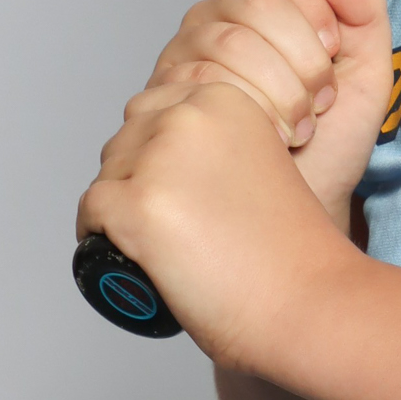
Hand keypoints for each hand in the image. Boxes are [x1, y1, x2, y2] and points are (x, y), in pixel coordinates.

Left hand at [77, 78, 348, 366]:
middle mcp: (189, 116)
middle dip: (138, 179)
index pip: (157, 110)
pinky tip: (129, 255)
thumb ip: (216, 146)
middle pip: (127, 140)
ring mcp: (159, 159)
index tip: (182, 192)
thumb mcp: (259, 163)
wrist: (309, 301)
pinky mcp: (136, 205)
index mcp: (224, 98)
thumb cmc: (291, 250)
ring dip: (122, 208)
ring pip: (108, 176)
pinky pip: (92, 212)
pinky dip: (100, 236)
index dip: (162, 154)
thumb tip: (161, 160)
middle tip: (173, 225)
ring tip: (162, 245)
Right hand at [143, 0, 392, 229]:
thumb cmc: (333, 141)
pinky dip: (250, 116)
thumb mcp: (369, 70)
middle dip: (302, 58)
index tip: (332, 49)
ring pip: (229, 43)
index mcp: (267, 0)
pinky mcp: (164, 94)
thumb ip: (364, 11)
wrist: (305, 202)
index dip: (313, 2)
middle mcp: (219, 17)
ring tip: (298, 127)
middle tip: (320, 99)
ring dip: (279, 92)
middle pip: (257, 1)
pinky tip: (266, 140)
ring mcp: (185, 52)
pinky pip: (202, 84)